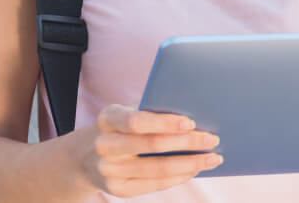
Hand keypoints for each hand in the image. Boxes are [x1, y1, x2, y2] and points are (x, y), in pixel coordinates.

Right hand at [78, 104, 221, 197]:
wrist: (85, 156)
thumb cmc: (121, 126)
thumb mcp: (127, 112)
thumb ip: (151, 109)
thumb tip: (193, 109)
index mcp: (108, 118)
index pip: (137, 120)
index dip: (165, 122)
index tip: (191, 122)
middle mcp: (105, 145)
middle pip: (151, 145)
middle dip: (187, 142)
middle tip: (213, 139)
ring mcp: (109, 170)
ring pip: (157, 169)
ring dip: (190, 163)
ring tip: (213, 158)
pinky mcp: (118, 189)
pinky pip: (154, 184)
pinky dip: (178, 177)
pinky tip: (195, 170)